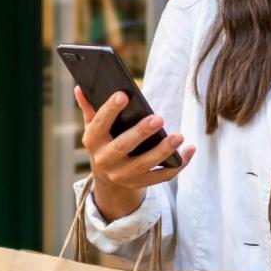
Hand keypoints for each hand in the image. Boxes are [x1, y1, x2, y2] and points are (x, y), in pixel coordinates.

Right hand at [74, 86, 193, 219]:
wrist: (107, 181)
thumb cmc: (104, 143)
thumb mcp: (94, 128)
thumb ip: (90, 108)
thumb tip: (80, 86)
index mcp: (92, 141)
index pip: (99, 124)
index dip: (110, 110)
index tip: (123, 94)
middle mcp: (105, 160)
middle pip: (123, 146)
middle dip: (140, 132)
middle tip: (158, 118)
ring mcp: (123, 175)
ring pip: (144, 164)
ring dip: (163, 151)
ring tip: (178, 136)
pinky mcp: (140, 183)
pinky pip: (162, 176)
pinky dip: (178, 164)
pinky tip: (190, 149)